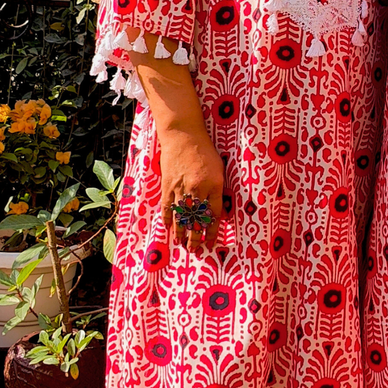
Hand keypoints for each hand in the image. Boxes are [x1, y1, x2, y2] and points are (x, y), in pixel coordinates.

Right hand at [159, 129, 224, 251]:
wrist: (183, 136)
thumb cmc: (205, 152)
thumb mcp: (219, 170)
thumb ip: (218, 191)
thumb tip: (217, 212)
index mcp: (213, 185)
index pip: (214, 214)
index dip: (212, 231)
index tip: (211, 242)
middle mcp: (198, 189)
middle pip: (196, 220)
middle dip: (196, 237)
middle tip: (195, 250)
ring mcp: (181, 188)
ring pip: (181, 216)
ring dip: (181, 232)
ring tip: (182, 244)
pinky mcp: (168, 185)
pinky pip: (168, 207)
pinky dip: (168, 219)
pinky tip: (169, 228)